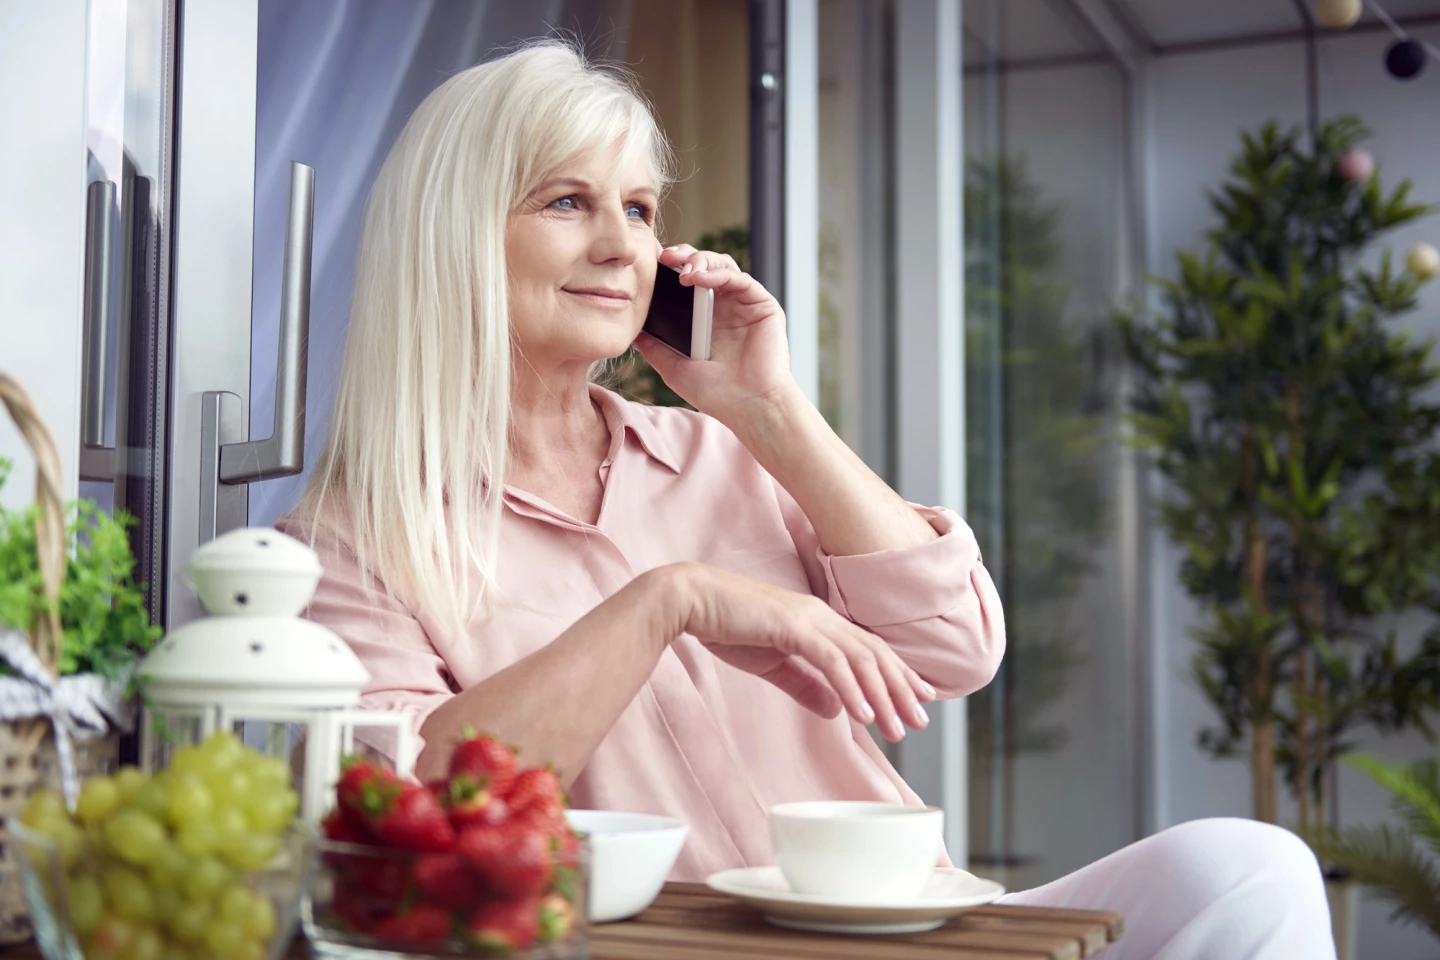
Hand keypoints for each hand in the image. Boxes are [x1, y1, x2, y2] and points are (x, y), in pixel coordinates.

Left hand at [633, 244, 800, 427]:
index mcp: (703, 319)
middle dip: (683, 257)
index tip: (648, 263)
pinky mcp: (763, 305)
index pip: (685, 282)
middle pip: (703, 267)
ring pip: (722, 265)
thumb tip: (630, 330)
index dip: (668, 270)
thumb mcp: (674, 368)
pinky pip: (740, 279)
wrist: (749, 408)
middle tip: (664, 258)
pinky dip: (719, 274)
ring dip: (701, 261)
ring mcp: (743, 304)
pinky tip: (700, 279)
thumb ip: (653, 346)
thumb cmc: (716, 394)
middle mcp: (724, 307)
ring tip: (683, 270)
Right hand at [664, 563, 936, 741]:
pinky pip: (831, 661)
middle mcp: (821, 616)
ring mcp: (809, 619)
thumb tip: (836, 709)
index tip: (919, 698)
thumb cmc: (726, 627)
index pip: (868, 649)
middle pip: (874, 655)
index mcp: (818, 621)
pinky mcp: (792, 627)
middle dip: (901, 690)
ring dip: (882, 696)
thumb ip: (805, 685)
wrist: (692, 600)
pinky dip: (851, 688)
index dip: (897, 673)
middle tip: (920, 721)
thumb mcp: (772, 663)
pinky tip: (863, 714)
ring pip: (860, 659)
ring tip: (897, 727)